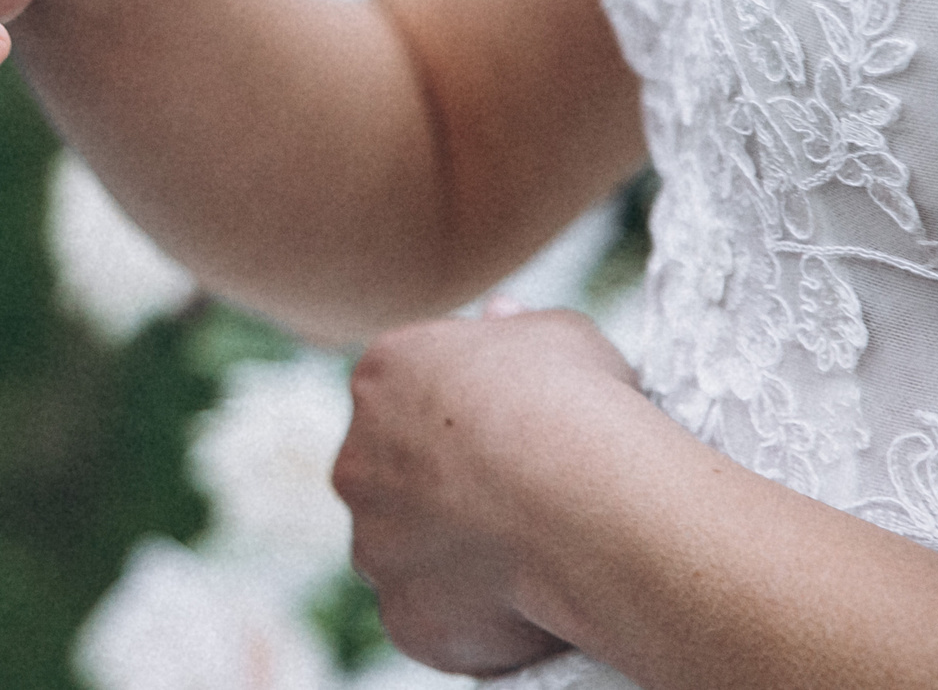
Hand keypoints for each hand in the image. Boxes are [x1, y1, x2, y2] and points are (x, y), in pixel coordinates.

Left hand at [333, 306, 638, 676]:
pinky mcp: (404, 616)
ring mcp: (374, 544)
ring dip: (453, 556)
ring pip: (407, 553)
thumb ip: (517, 331)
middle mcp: (356, 461)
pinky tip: (526, 608)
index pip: (408, 396)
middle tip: (522, 501)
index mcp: (381, 377)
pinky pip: (433, 618)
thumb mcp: (558, 333)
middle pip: (394, 477)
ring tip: (533, 554)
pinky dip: (471, 619)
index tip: (518, 435)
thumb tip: (499, 318)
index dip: (466, 418)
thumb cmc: (576, 403)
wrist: (580, 498)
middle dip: (444, 489)